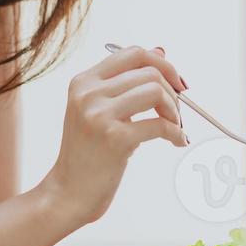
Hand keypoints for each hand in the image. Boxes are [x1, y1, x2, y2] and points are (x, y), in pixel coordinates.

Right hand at [41, 44, 188, 224]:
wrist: (68, 193)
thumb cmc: (89, 153)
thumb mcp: (99, 110)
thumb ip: (126, 83)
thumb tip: (162, 52)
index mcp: (84, 81)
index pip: (133, 53)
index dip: (162, 64)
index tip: (177, 83)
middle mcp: (88, 93)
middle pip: (149, 72)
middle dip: (172, 92)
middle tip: (176, 114)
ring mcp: (99, 115)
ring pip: (156, 91)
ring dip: (174, 111)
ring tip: (174, 127)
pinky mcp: (114, 138)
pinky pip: (160, 125)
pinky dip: (176, 133)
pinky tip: (177, 142)